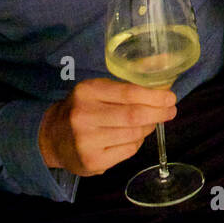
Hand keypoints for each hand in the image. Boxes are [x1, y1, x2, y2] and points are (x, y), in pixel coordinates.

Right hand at [38, 77, 176, 176]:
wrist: (52, 138)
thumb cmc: (84, 108)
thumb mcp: (99, 89)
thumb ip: (130, 79)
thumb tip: (164, 62)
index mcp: (87, 91)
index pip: (128, 92)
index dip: (154, 95)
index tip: (170, 97)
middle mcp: (84, 115)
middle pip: (134, 115)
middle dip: (158, 112)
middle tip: (171, 111)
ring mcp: (87, 141)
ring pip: (134, 134)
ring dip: (148, 127)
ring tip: (151, 121)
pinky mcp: (92, 161)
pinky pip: (128, 150)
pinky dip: (138, 142)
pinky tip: (134, 136)